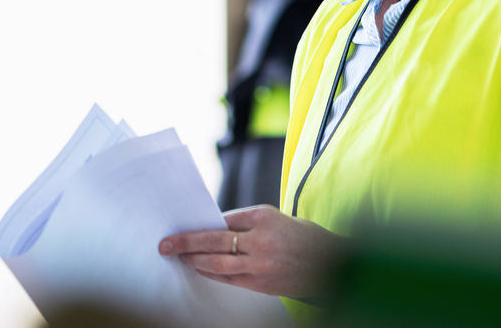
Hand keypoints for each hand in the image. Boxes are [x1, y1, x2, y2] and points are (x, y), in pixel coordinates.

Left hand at [157, 205, 346, 297]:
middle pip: (213, 240)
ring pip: (217, 263)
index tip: (181, 223)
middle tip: (165, 243)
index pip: (222, 219)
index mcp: (263, 216)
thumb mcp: (278, 219)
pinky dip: (212, 273)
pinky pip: (229, 279)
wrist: (334, 265)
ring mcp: (260, 264)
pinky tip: (200, 269)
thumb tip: (216, 227)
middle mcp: (260, 240)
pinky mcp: (262, 284)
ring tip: (179, 257)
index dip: (200, 224)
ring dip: (194, 260)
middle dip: (186, 242)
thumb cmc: (305, 237)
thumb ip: (249, 223)